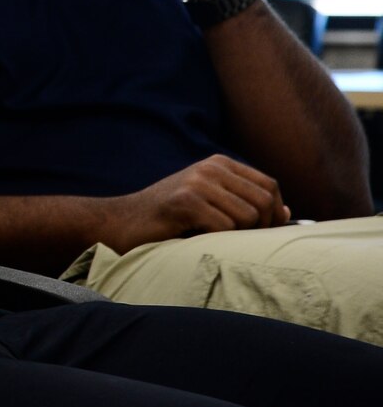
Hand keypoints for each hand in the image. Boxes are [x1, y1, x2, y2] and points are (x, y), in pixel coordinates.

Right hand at [100, 154, 289, 252]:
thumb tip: (287, 213)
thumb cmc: (168, 218)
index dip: (275, 214)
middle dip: (261, 229)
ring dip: (236, 237)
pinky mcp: (185, 201)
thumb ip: (243, 202)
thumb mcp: (210, 203)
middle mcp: (209, 167)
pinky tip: (196, 238)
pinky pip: (225, 228)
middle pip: (264, 202)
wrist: (120, 222)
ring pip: (248, 218)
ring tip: (213, 238)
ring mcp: (196, 183)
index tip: (263, 233)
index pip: (269, 186)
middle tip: (240, 242)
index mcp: (218, 163)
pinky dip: (217, 241)